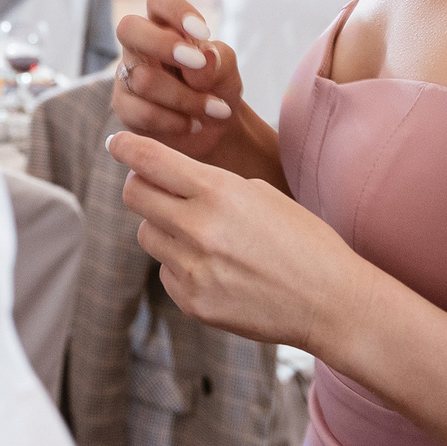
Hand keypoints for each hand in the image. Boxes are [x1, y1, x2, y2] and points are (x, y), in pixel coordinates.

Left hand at [110, 130, 363, 353]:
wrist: (329, 301)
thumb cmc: (303, 240)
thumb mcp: (259, 193)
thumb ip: (209, 184)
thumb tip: (166, 179)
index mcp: (218, 191)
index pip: (149, 160)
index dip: (126, 147)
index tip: (116, 143)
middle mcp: (198, 228)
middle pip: (134, 195)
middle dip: (141, 186)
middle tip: (157, 188)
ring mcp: (193, 268)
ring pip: (146, 234)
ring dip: (163, 228)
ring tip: (202, 235)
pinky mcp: (193, 302)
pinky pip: (165, 272)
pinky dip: (180, 265)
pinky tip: (216, 267)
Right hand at [112, 0, 247, 164]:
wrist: (216, 130)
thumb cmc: (218, 88)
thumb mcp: (226, 70)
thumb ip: (217, 62)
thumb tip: (203, 60)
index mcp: (164, 25)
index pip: (159, 1)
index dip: (177, 11)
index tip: (204, 33)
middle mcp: (140, 45)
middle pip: (129, 28)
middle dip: (163, 45)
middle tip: (198, 63)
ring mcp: (128, 75)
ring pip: (144, 79)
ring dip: (186, 98)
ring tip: (215, 110)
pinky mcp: (124, 106)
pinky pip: (141, 111)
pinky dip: (174, 121)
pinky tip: (193, 124)